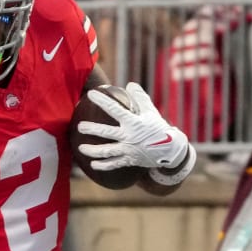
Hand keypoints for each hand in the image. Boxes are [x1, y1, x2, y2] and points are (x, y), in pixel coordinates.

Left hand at [74, 82, 193, 177]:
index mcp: (133, 122)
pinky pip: (113, 164)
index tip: (91, 94)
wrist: (171, 150)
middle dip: (91, 129)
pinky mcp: (129, 160)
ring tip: (81, 148)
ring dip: (92, 150)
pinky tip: (92, 165)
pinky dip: (102, 165)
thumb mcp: (151, 111)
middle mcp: (129, 136)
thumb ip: (140, 98)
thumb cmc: (158, 128)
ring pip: (107, 151)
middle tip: (80, 126)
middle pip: (106, 133)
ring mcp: (128, 150)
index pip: (114, 109)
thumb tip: (130, 85)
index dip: (102, 101)